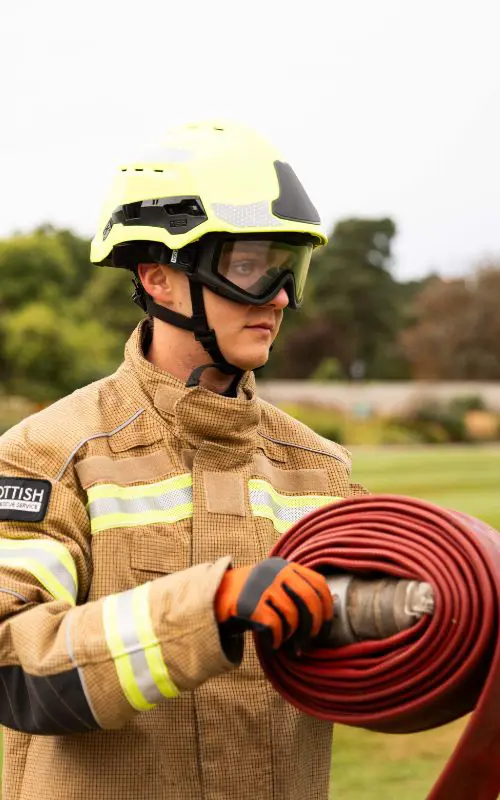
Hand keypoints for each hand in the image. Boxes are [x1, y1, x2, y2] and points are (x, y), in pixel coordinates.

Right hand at [214, 557, 333, 651]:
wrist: (216, 596)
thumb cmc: (253, 596)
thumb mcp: (275, 584)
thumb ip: (297, 590)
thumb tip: (329, 613)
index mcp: (286, 566)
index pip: (319, 584)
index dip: (327, 609)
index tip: (326, 628)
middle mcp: (276, 572)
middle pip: (309, 600)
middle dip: (314, 627)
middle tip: (309, 643)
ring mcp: (262, 586)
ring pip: (292, 616)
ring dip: (293, 637)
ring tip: (288, 646)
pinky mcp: (250, 603)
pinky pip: (274, 627)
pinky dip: (276, 640)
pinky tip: (273, 645)